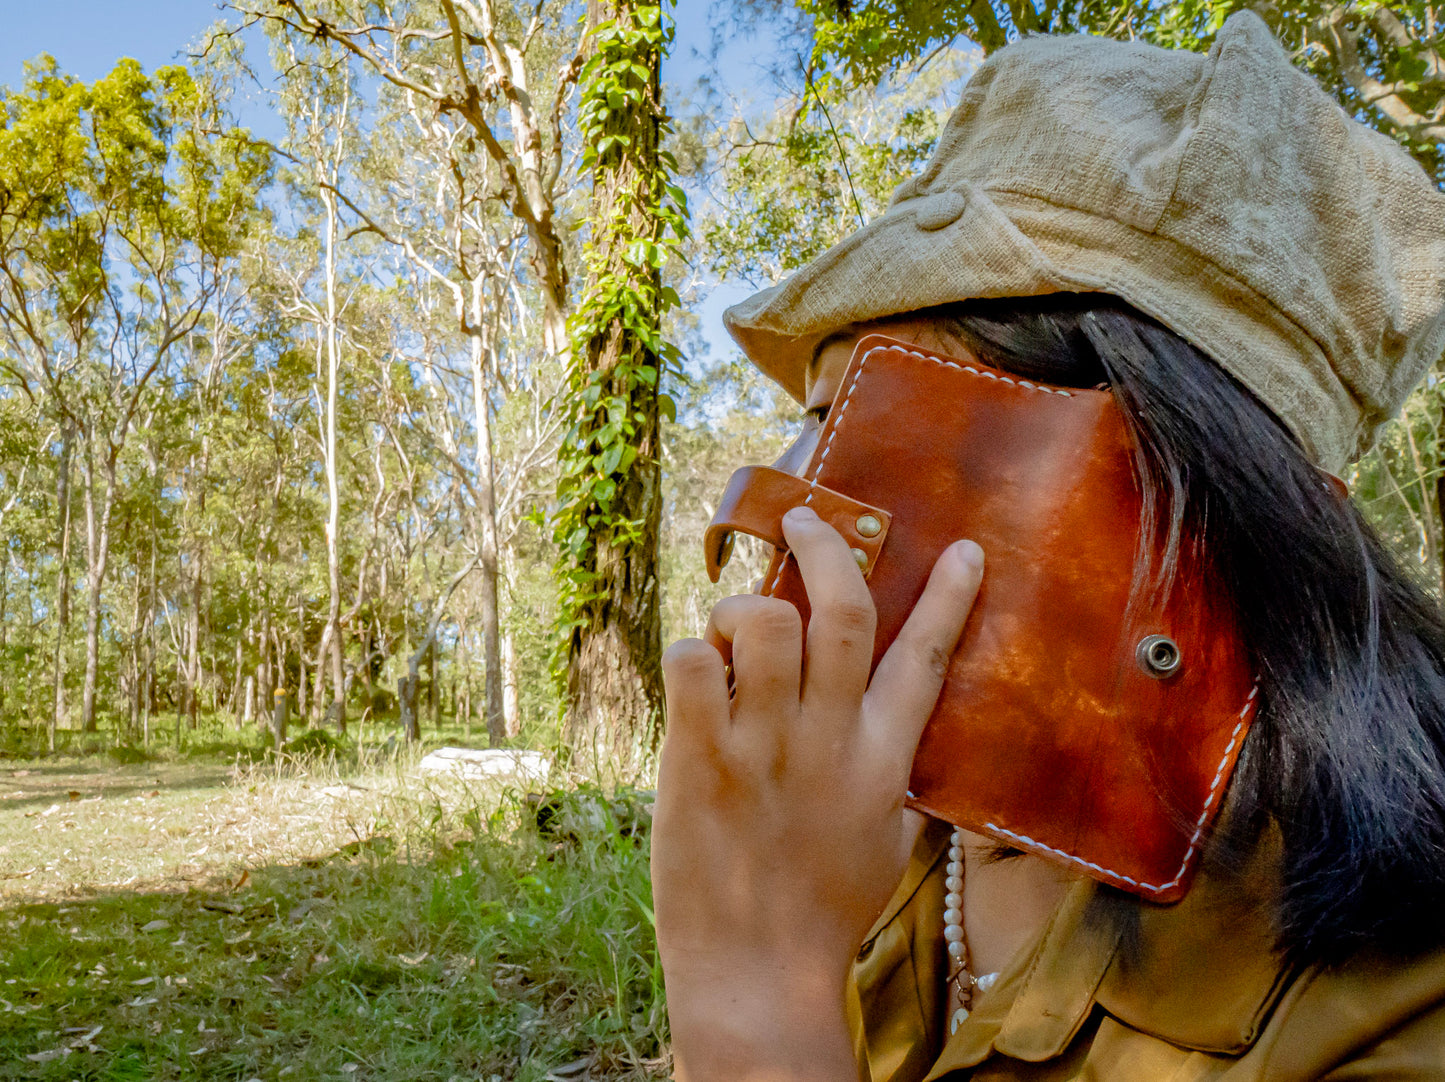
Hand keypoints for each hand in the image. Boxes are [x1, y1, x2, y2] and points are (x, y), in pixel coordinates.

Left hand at [653, 505, 984, 1080]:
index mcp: (884, 760)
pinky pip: (693, 662)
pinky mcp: (700, 757)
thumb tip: (887, 727)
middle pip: (844, 612)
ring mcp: (765, 745)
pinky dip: (691, 650)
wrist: (759, 974)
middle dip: (827, 549)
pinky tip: (695, 674)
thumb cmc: (822, 910)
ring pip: (765, 622)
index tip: (965, 550)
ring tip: (730, 629)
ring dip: (744, 606)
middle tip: (803, 523)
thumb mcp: (887, 841)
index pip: (926, 660)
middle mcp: (831, 740)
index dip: (948, 598)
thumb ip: (890, 775)